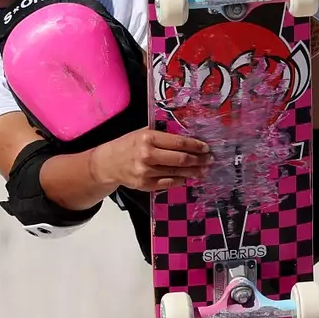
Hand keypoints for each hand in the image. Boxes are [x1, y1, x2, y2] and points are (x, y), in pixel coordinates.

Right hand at [88, 128, 212, 191]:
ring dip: (194, 172)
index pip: (179, 142)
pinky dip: (181, 180)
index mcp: (148, 138)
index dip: (196, 145)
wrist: (108, 163)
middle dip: (199, 160)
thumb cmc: (128, 145)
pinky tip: (189, 177)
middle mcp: (148, 155)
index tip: (206, 147)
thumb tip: (188, 137)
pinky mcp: (146, 185)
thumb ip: (163, 135)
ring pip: (177, 173)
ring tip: (204, 169)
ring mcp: (147, 172)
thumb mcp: (142, 132)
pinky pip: (170, 183)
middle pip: (181, 159)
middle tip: (210, 159)